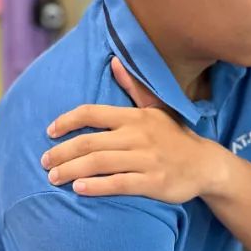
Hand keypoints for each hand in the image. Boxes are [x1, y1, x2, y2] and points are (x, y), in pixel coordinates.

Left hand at [41, 58, 221, 201]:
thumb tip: (114, 61)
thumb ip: (133, 87)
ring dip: (71, 170)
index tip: (49, 131)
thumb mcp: (156, 108)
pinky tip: (79, 189)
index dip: (67, 120)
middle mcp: (138, 135)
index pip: (93, 113)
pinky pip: (118, 184)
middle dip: (62, 152)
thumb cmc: (175, 137)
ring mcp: (146, 159)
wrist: (206, 165)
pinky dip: (96, 186)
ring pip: (100, 163)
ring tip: (53, 178)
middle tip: (45, 162)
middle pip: (90, 142)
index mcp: (135, 116)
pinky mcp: (153, 182)